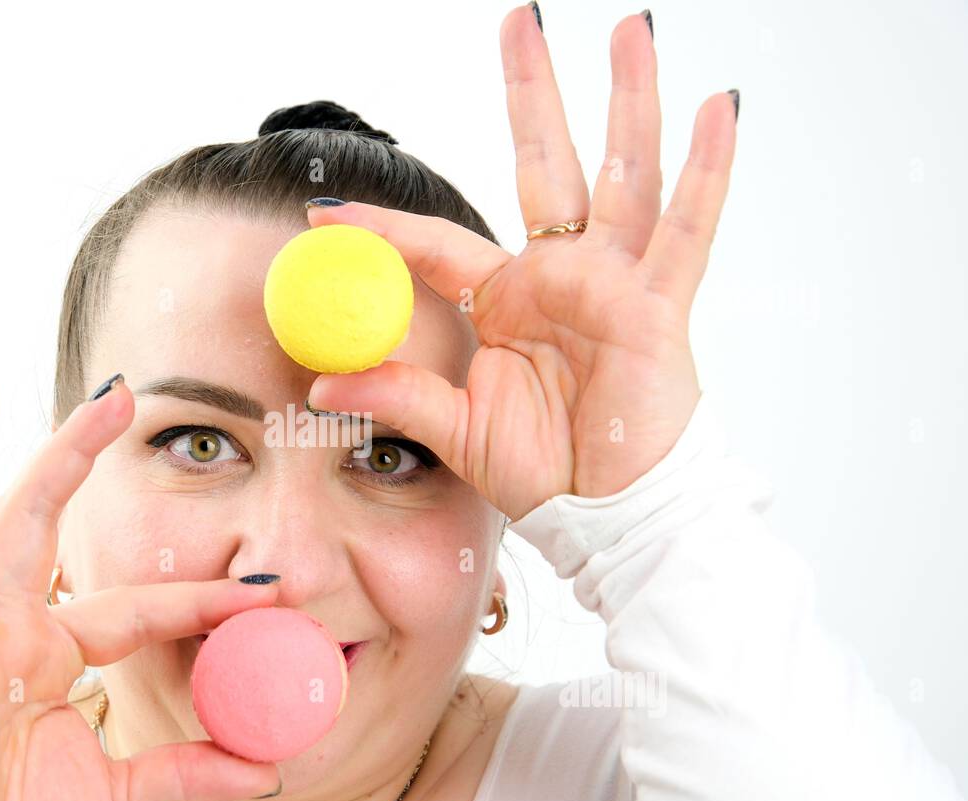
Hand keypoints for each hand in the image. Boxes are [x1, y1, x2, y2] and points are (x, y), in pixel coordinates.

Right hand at [0, 366, 283, 800]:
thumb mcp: (119, 794)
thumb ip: (187, 774)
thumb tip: (264, 767)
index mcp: (49, 650)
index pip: (135, 606)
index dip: (199, 597)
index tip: (267, 586)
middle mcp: (1, 630)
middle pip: (37, 522)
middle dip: (73, 454)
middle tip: (116, 392)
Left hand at [305, 7, 736, 517]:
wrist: (609, 513)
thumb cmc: (544, 470)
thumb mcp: (458, 429)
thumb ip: (398, 396)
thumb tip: (320, 384)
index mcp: (504, 302)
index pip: (436, 246)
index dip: (382, 229)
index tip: (325, 210)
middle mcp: (559, 277)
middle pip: (547, 165)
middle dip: (532, 93)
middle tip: (522, 19)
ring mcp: (614, 283)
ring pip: (623, 173)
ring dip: (628, 100)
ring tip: (631, 28)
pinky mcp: (659, 306)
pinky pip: (688, 231)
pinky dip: (707, 171)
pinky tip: (719, 109)